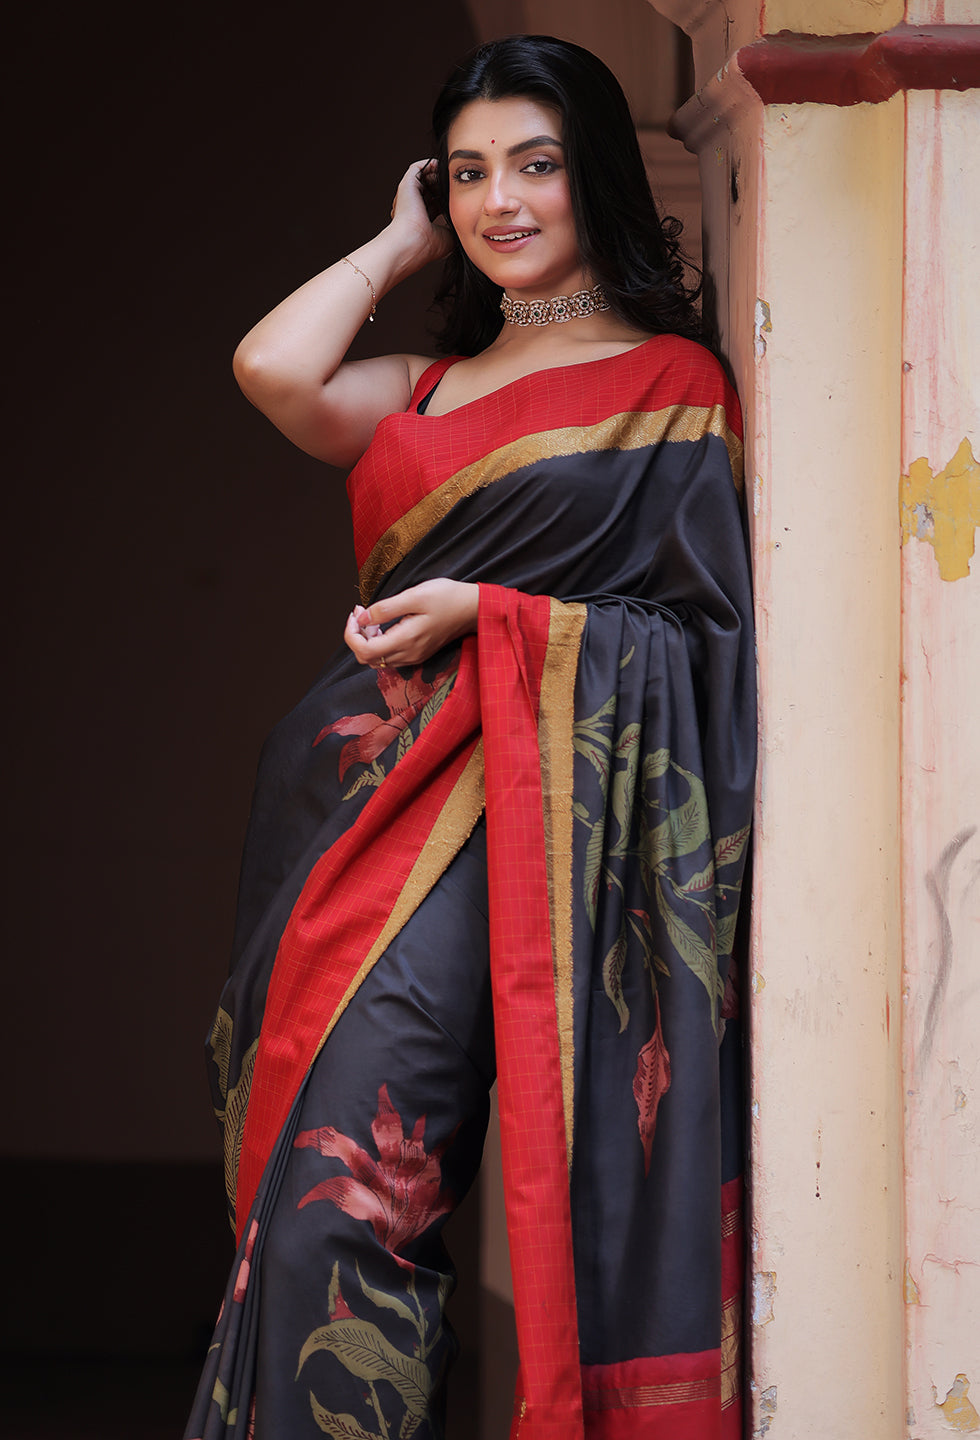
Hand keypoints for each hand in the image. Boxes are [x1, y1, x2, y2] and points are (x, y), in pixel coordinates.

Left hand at [345, 579, 478, 668]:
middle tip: (361, 612)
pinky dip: (379, 642)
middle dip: (356, 636)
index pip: (364, 651)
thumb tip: (361, 619)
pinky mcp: (417, 654)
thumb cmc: (446, 598)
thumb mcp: (414, 595)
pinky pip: (389, 656)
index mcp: (406, 640)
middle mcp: (408, 654)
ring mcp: (413, 656)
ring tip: (372, 616)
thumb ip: (385, 609)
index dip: (351, 634)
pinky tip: (383, 624)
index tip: (355, 613)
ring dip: (367, 640)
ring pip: (376, 659)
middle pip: (367, 658)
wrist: (472, 608)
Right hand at [387, 160, 453, 268]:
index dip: (448, 199)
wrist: (412, 242)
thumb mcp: (449, 236)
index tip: (462, 198)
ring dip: (439, 175)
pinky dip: (430, 164)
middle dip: (445, 185)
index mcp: (422, 219)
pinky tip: (442, 167)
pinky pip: (419, 168)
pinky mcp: (407, 184)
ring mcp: (409, 195)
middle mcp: (414, 206)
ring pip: (426, 178)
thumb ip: (457, 224)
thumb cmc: (428, 245)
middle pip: (432, 189)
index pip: (436, 203)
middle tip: (459, 185)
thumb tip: (468, 218)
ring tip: (452, 176)